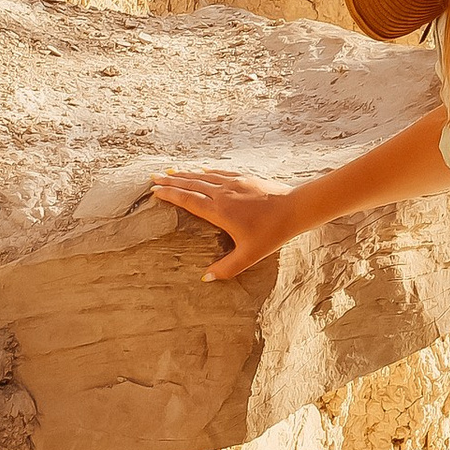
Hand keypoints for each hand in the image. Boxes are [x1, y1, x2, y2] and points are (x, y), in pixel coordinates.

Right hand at [150, 165, 296, 283]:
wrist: (295, 208)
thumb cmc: (272, 233)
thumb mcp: (249, 255)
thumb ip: (226, 268)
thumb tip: (205, 279)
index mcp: (219, 211)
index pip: (188, 200)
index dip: (170, 195)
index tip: (155, 192)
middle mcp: (223, 193)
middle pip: (191, 184)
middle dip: (171, 181)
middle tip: (154, 178)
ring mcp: (234, 183)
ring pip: (204, 175)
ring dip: (186, 174)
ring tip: (171, 171)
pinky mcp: (246, 177)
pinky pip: (220, 173)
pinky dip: (207, 171)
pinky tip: (202, 170)